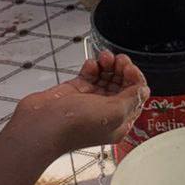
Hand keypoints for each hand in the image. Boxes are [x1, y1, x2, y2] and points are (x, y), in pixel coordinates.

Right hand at [12, 51, 148, 156]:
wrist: (40, 126)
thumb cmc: (75, 125)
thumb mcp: (113, 113)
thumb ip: (131, 99)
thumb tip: (144, 90)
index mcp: (120, 122)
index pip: (136, 96)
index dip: (135, 79)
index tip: (128, 68)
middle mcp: (106, 112)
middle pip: (123, 84)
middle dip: (122, 69)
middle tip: (117, 60)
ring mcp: (91, 100)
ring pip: (107, 77)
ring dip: (108, 64)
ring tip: (103, 58)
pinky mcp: (76, 91)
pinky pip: (91, 75)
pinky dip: (92, 67)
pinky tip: (90, 64)